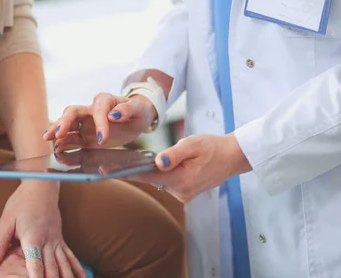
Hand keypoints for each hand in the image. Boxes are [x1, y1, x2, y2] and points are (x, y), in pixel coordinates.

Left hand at [0, 181, 85, 277]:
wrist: (41, 186)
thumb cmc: (21, 202)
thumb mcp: (6, 221)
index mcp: (33, 237)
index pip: (36, 262)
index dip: (36, 277)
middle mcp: (48, 241)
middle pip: (52, 268)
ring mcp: (57, 241)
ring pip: (64, 265)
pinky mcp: (61, 240)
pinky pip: (71, 257)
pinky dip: (77, 270)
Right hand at [43, 93, 156, 150]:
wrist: (136, 119)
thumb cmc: (137, 111)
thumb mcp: (138, 109)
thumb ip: (127, 110)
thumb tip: (114, 115)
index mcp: (104, 101)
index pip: (98, 110)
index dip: (99, 124)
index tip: (103, 139)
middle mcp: (90, 110)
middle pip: (72, 113)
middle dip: (63, 123)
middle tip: (56, 134)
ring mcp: (85, 123)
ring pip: (67, 126)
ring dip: (57, 133)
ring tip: (48, 141)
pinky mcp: (85, 136)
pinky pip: (72, 141)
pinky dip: (64, 145)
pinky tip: (58, 151)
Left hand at [128, 134, 251, 202]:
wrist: (232, 157)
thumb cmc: (213, 147)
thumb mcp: (193, 144)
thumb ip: (174, 154)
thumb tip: (158, 162)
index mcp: (182, 180)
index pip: (148, 176)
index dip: (128, 172)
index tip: (108, 171)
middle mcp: (181, 192)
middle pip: (151, 179)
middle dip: (138, 169)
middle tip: (116, 161)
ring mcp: (184, 195)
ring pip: (159, 181)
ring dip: (152, 171)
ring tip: (143, 159)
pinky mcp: (185, 194)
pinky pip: (167, 183)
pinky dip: (162, 174)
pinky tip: (162, 164)